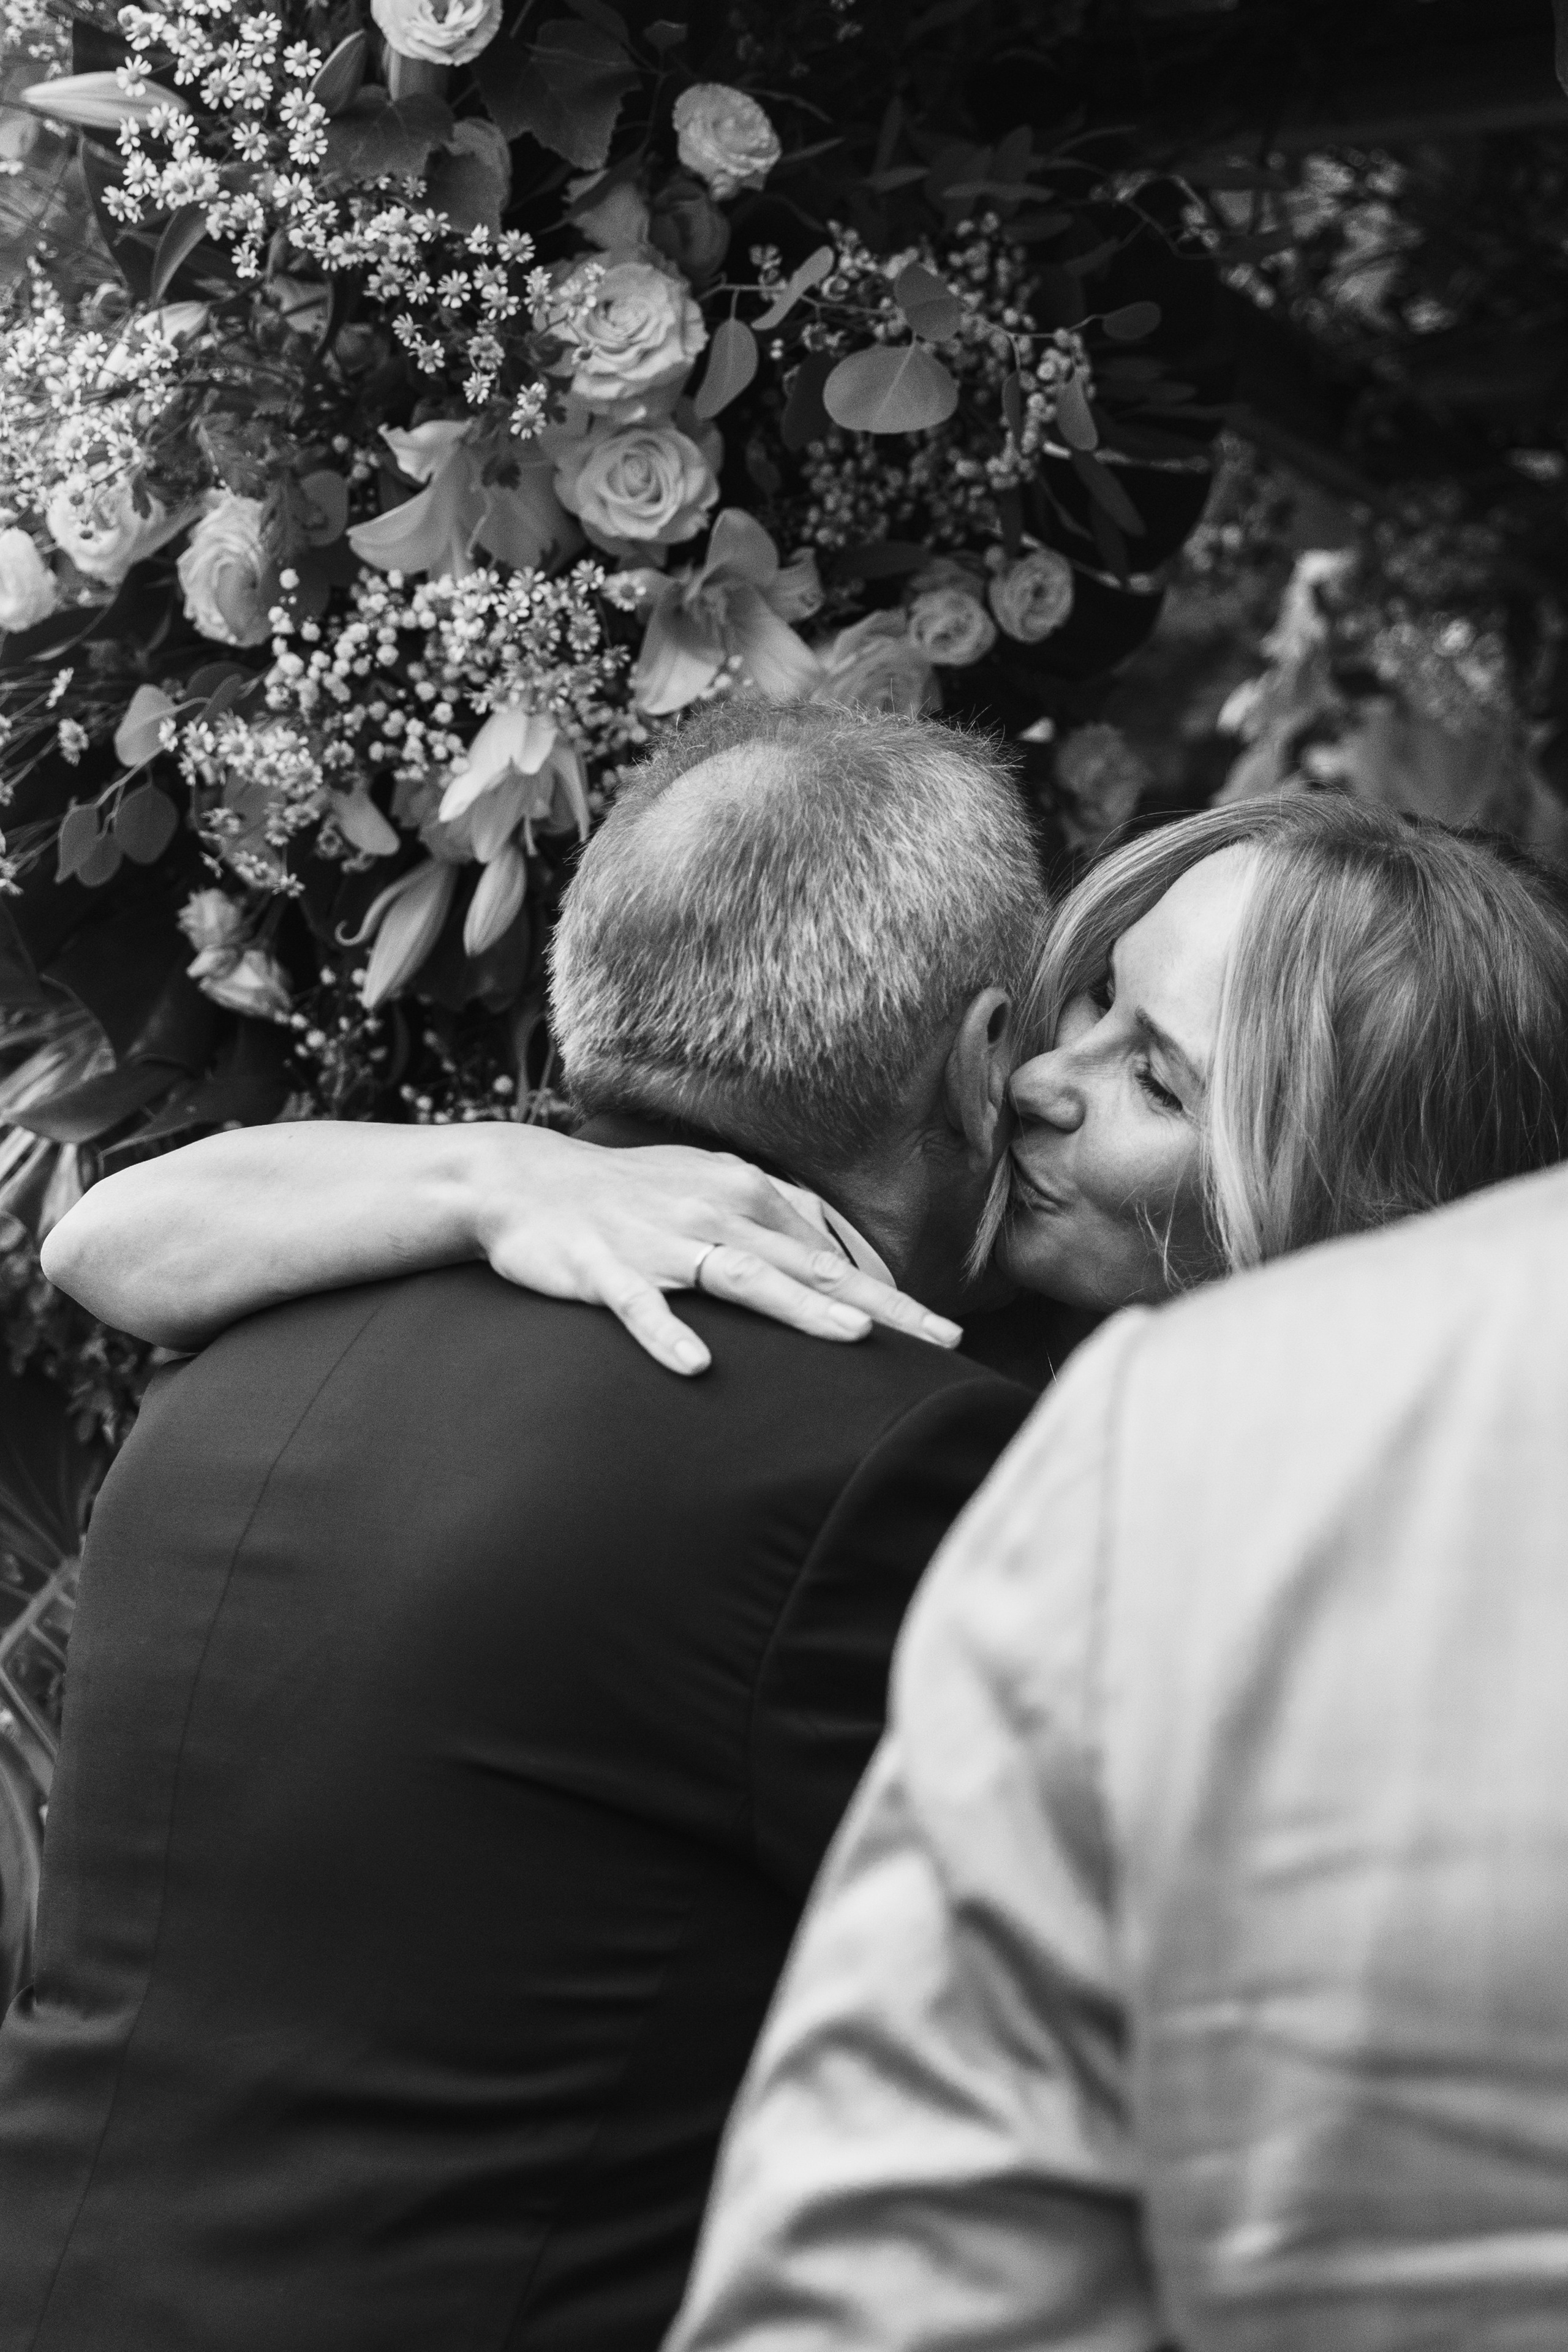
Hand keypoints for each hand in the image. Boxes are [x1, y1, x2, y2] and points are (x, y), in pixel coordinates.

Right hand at [466, 1128, 963, 1376]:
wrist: (526, 1181)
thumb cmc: (630, 1195)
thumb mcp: (710, 1191)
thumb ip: (775, 1221)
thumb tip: (839, 1265)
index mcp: (744, 1193)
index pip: (832, 1254)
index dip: (891, 1295)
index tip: (946, 1333)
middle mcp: (713, 1212)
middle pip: (810, 1266)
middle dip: (880, 1307)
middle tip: (940, 1339)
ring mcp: (658, 1242)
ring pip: (742, 1278)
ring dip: (799, 1309)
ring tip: (853, 1340)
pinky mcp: (603, 1269)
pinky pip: (641, 1306)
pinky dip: (669, 1334)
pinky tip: (698, 1366)